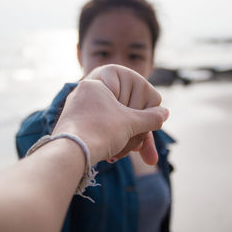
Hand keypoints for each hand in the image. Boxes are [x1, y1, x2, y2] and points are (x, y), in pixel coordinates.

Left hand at [52, 79, 167, 164]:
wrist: (66, 154)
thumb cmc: (100, 132)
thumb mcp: (131, 123)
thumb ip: (151, 117)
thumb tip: (165, 113)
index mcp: (104, 76)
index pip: (139, 89)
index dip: (146, 112)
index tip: (145, 126)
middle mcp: (91, 86)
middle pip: (128, 107)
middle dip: (135, 132)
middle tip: (141, 151)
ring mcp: (83, 104)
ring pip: (116, 120)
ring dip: (124, 139)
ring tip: (122, 155)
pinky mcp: (78, 120)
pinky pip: (102, 126)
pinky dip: (111, 140)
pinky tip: (113, 155)